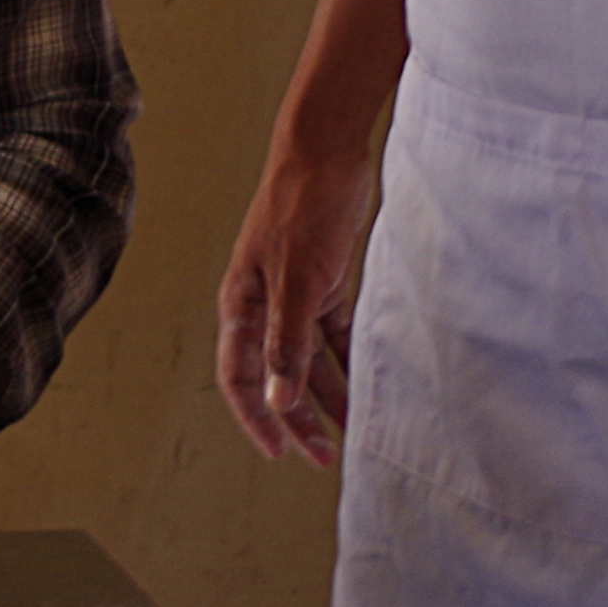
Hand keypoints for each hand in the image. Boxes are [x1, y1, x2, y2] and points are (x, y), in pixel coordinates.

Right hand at [214, 137, 375, 465]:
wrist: (327, 150)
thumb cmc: (302, 207)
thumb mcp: (298, 282)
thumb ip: (287, 343)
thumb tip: (279, 401)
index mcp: (241, 303)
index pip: (240, 377)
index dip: (257, 417)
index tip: (280, 452)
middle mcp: (263, 304)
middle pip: (276, 374)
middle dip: (296, 417)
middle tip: (321, 456)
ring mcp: (294, 293)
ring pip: (307, 359)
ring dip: (327, 394)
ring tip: (352, 431)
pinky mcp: (325, 282)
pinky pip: (333, 336)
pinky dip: (347, 361)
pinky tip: (367, 384)